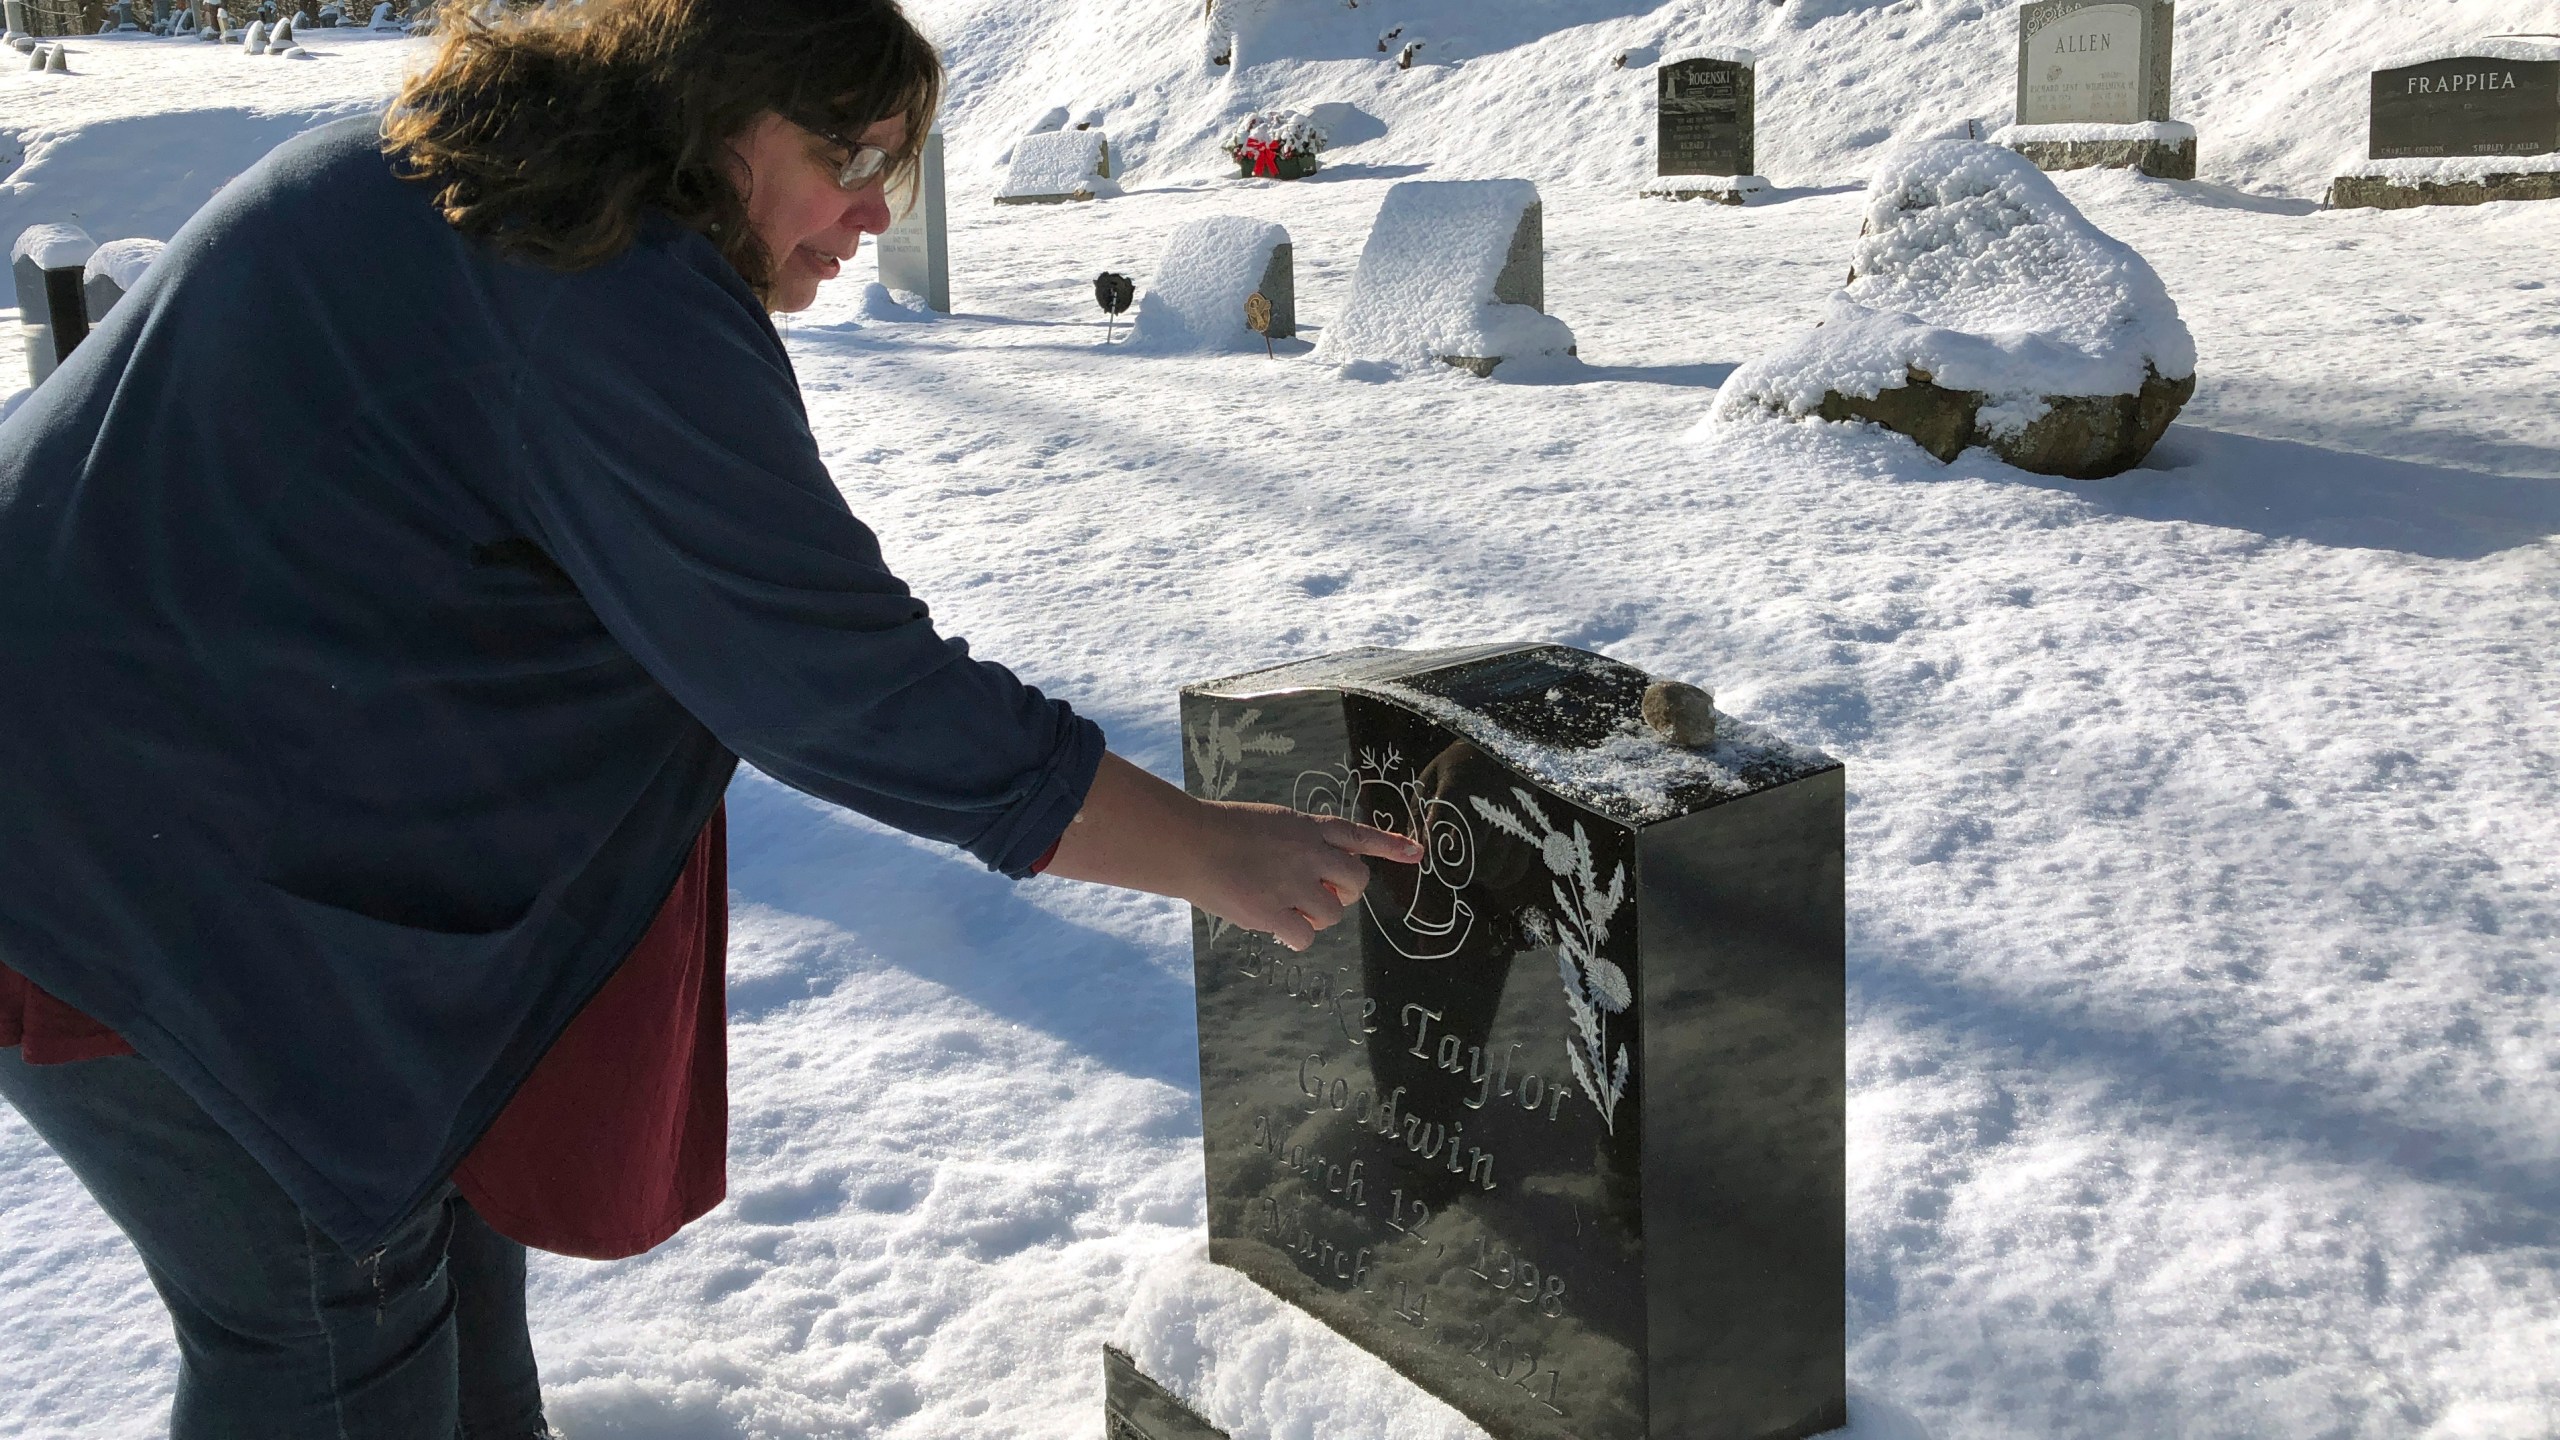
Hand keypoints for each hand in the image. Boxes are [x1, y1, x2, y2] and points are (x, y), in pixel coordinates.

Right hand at [1041, 752, 1421, 950]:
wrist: (1187, 843)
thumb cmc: (1219, 833)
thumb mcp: (1270, 823)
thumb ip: (1300, 846)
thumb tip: (1321, 888)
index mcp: (1308, 826)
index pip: (1359, 835)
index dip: (1390, 844)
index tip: (1416, 853)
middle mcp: (1309, 852)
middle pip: (1356, 881)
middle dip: (1342, 893)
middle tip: (1314, 896)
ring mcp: (1294, 882)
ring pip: (1332, 913)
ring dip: (1313, 916)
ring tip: (1282, 907)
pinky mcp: (1274, 911)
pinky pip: (1305, 937)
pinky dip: (1294, 937)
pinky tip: (1274, 927)